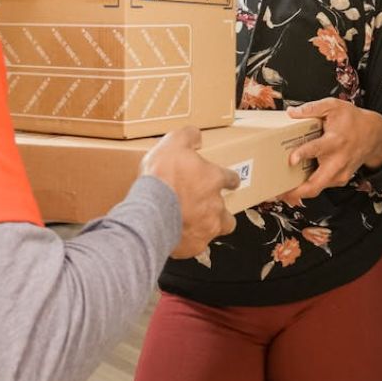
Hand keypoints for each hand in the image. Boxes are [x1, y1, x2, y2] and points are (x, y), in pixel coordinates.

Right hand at [140, 126, 239, 258]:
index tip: (228, 181)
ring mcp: (206, 228)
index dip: (229, 179)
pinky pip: (195, 246)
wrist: (150, 212)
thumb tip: (196, 134)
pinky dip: (188, 242)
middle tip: (206, 207)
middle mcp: (215, 206)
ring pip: (217, 230)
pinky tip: (177, 236)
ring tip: (194, 225)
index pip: (231, 179)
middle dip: (220, 211)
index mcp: (213, 180)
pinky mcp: (193, 246)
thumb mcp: (172, 143)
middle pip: (229, 213)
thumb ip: (187, 136)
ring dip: (209, 227)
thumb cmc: (162, 178)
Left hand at [279, 98, 381, 203]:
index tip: (291, 160)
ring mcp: (340, 173)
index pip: (318, 149)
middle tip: (280, 193)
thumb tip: (291, 112)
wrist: (375, 135)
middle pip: (317, 183)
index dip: (303, 154)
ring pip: (317, 188)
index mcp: (334, 141)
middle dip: (298, 192)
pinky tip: (296, 185)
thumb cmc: (353, 120)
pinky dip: (309, 187)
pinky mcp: (340, 179)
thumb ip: (312, 108)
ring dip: (300, 192)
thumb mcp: (334, 106)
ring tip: (282, 192)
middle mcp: (337, 160)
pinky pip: (322, 186)